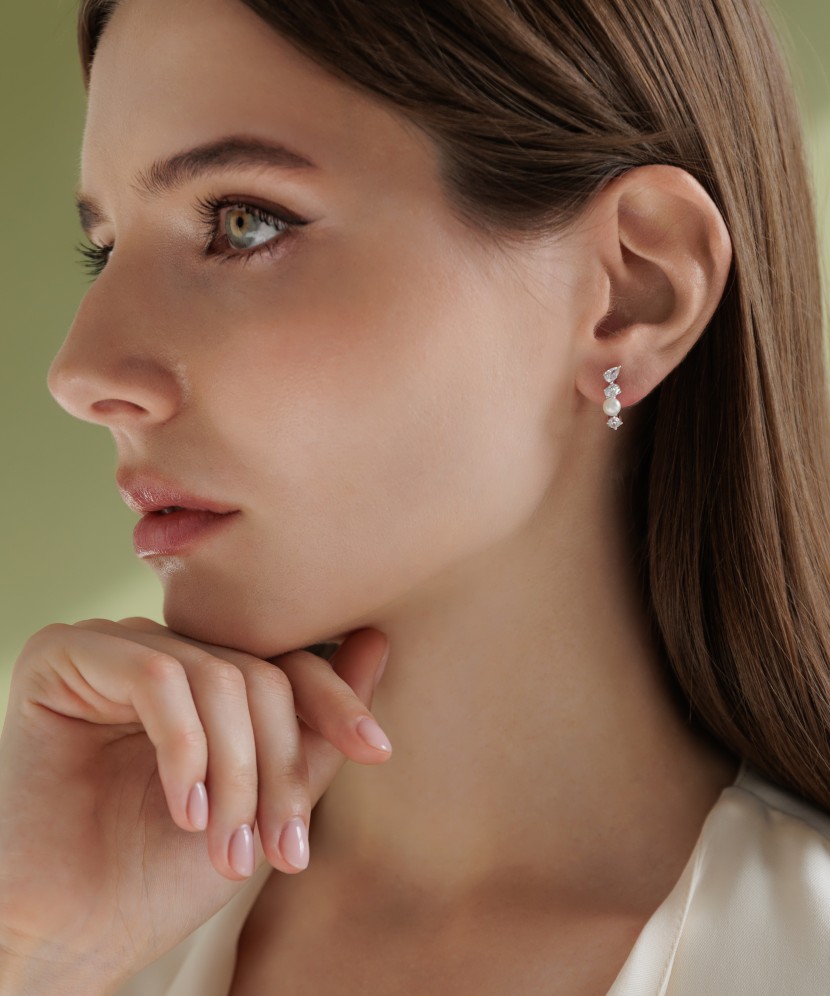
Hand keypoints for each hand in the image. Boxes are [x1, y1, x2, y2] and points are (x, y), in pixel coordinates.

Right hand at [0, 617, 389, 987]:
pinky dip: (184, 750)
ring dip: (236, 774)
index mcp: (202, 677)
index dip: (336, 702)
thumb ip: (317, 728)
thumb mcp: (265, 801)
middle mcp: (160, 651)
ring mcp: (111, 648)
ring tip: (226, 848)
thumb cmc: (161, 873)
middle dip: (279, 768)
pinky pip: (156, 679)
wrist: (71, 934)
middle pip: (258, 674)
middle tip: (282, 849)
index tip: (375, 750)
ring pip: (217, 678)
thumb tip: (378, 641)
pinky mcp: (62, 657)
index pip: (286, 662)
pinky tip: (183, 812)